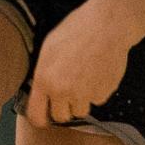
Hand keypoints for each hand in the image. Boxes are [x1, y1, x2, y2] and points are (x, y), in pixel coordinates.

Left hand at [24, 0, 139, 129]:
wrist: (107, 26)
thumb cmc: (76, 30)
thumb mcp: (49, 48)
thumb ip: (44, 73)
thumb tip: (42, 90)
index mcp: (45, 79)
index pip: (37, 115)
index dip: (40, 118)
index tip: (44, 117)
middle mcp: (63, 91)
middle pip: (61, 117)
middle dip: (64, 107)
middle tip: (68, 91)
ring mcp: (84, 94)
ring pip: (80, 110)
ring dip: (81, 100)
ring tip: (85, 77)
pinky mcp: (103, 93)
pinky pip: (97, 100)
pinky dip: (97, 91)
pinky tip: (98, 72)